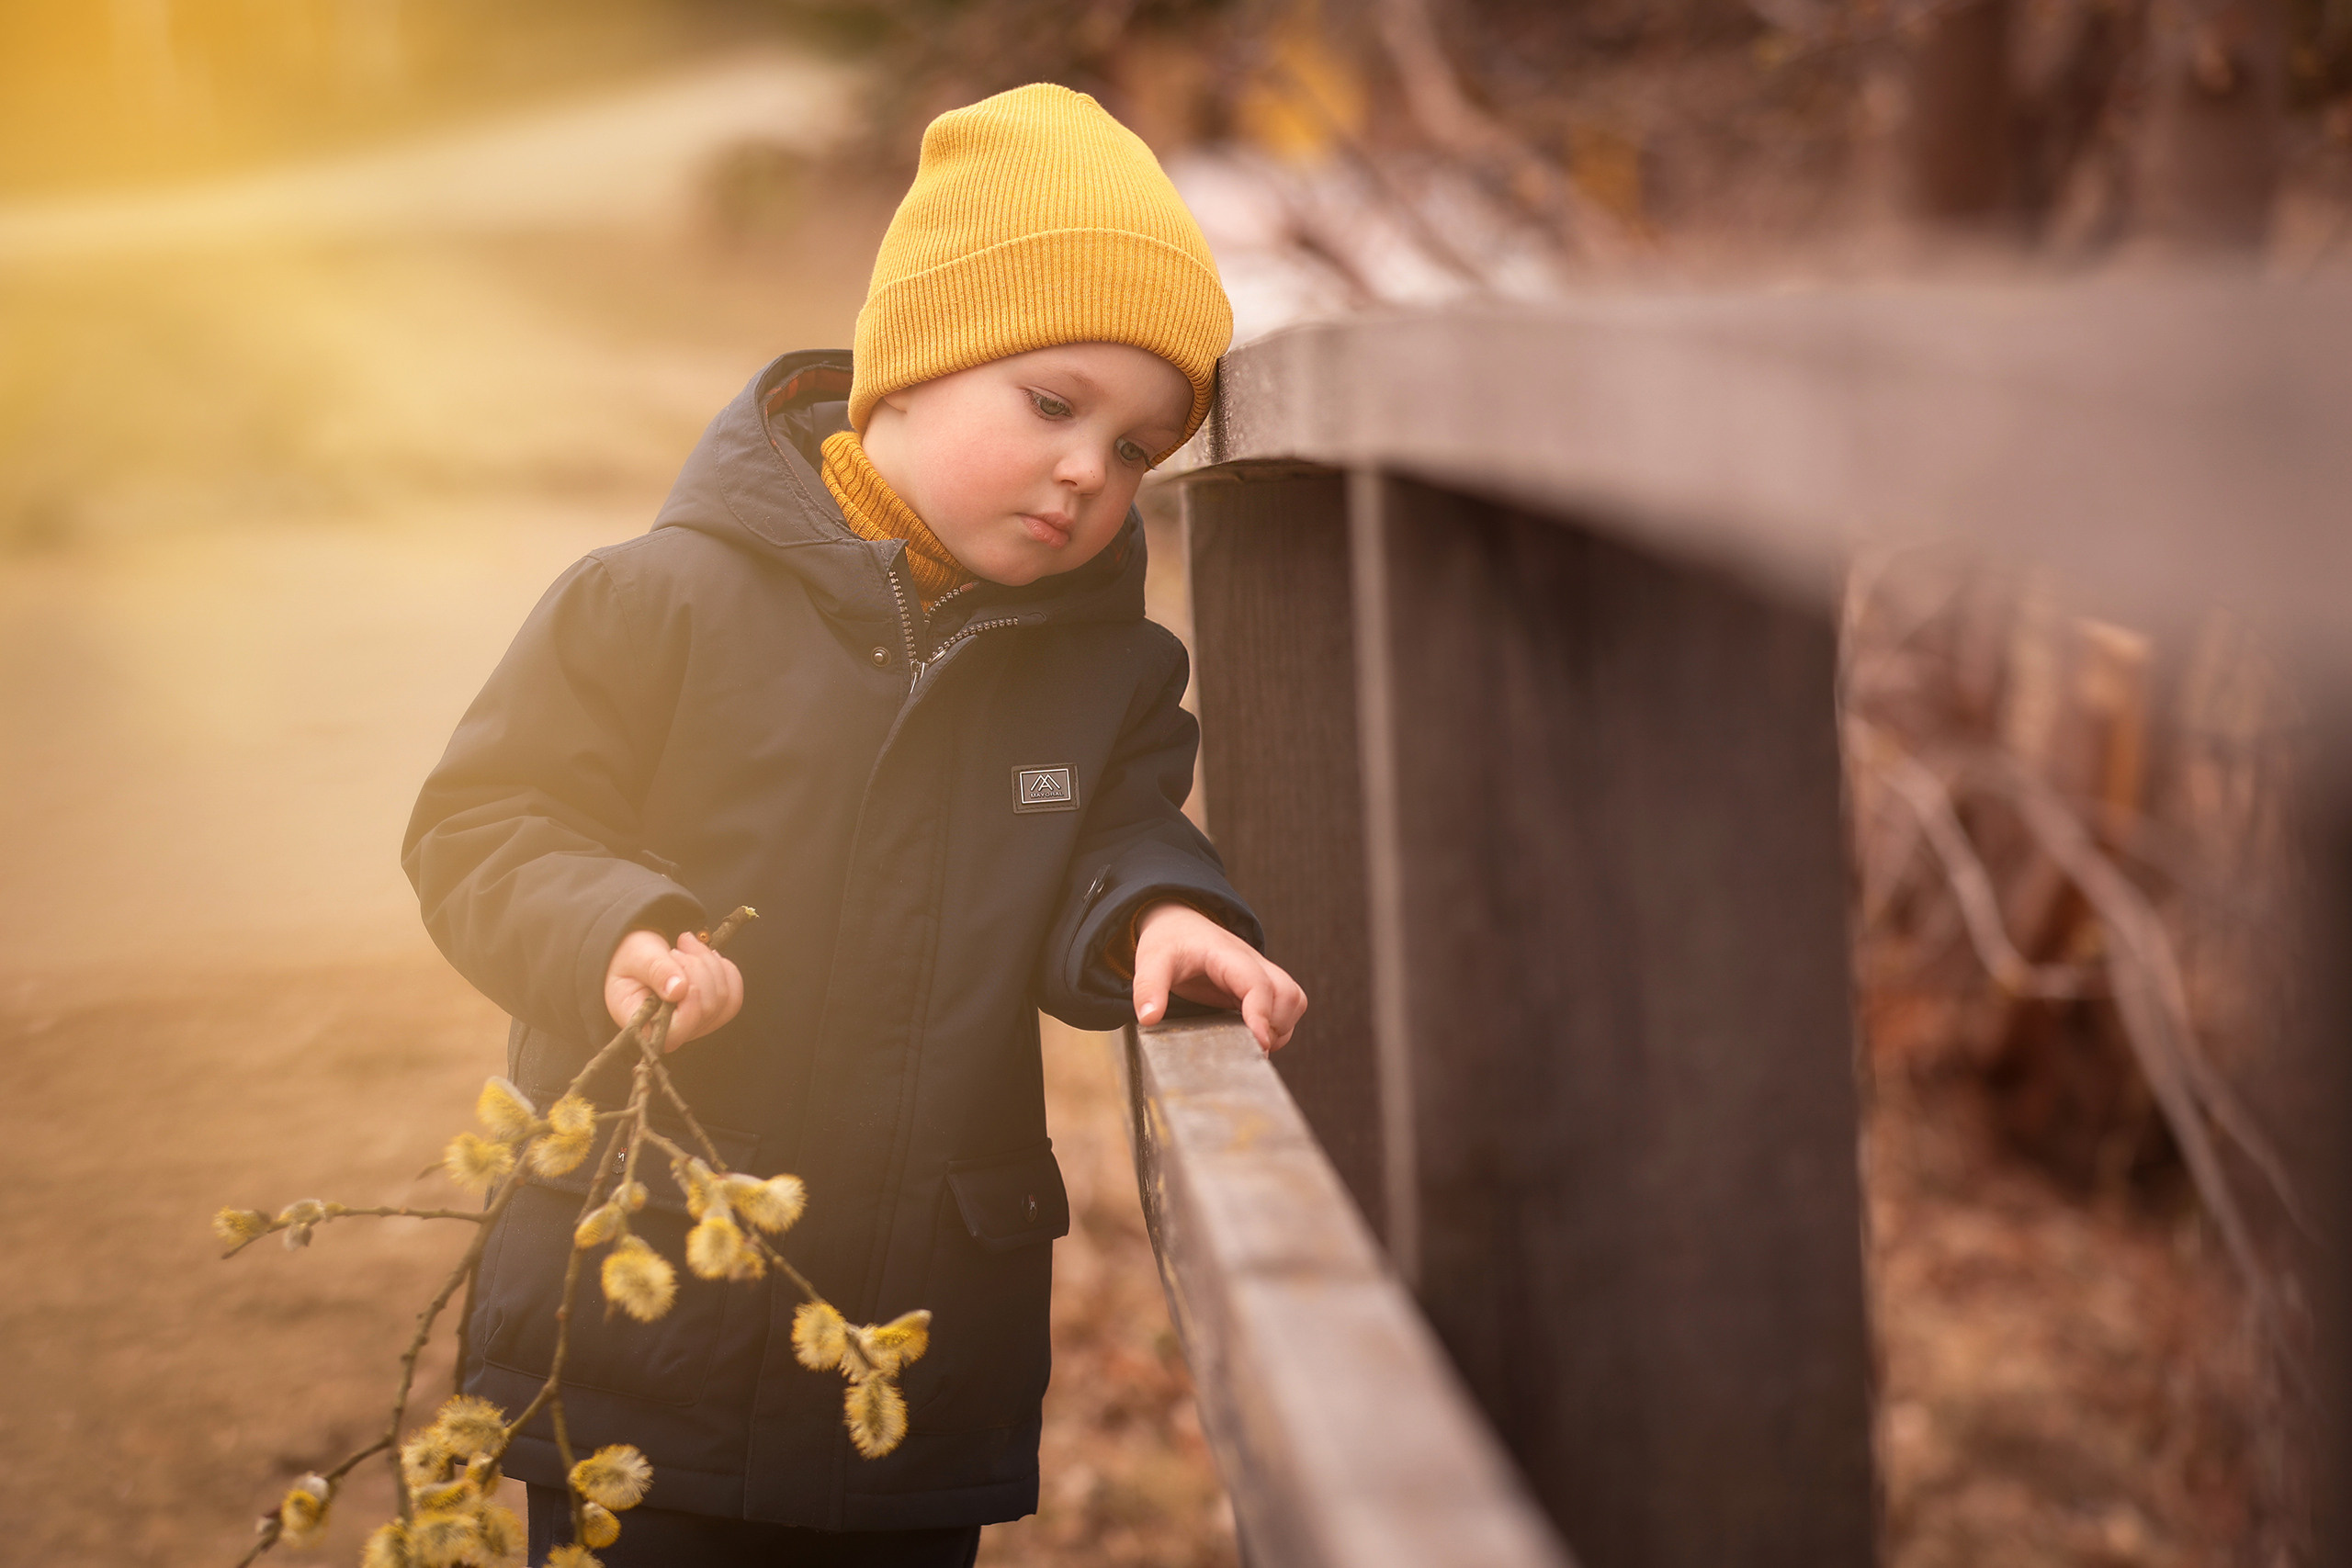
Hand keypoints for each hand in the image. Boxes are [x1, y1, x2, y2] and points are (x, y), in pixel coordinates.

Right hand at [604, 928, 742, 1050]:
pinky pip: (734, 996)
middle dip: (697, 968)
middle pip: (707, 1008)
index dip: (690, 1002)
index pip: (677, 1031)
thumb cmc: (630, 958)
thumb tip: (679, 990)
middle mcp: (671, 1033)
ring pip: (725, 999)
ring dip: (710, 964)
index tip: (679, 966)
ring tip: (686, 948)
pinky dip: (725, 970)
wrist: (638, 955)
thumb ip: (656, 970)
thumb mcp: (636, 956)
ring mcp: (694, 1026)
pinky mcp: (711, 1014)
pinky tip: (707, 955)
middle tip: (675, 950)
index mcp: (643, 1026)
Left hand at [1130, 901, 1306, 1052]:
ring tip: (1252, 1043)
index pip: (1257, 983)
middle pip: (1287, 994)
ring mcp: (1261, 973)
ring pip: (1294, 1000)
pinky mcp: (1262, 986)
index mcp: (1226, 955)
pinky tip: (1254, 1036)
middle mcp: (1252, 962)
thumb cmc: (1169, 942)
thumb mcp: (1150, 961)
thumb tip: (1149, 1019)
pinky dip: (1281, 1025)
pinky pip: (1288, 1005)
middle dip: (1275, 1025)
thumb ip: (1148, 987)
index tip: (1257, 1042)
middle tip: (1247, 1045)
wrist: (1180, 925)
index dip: (1262, 1014)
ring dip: (1282, 1027)